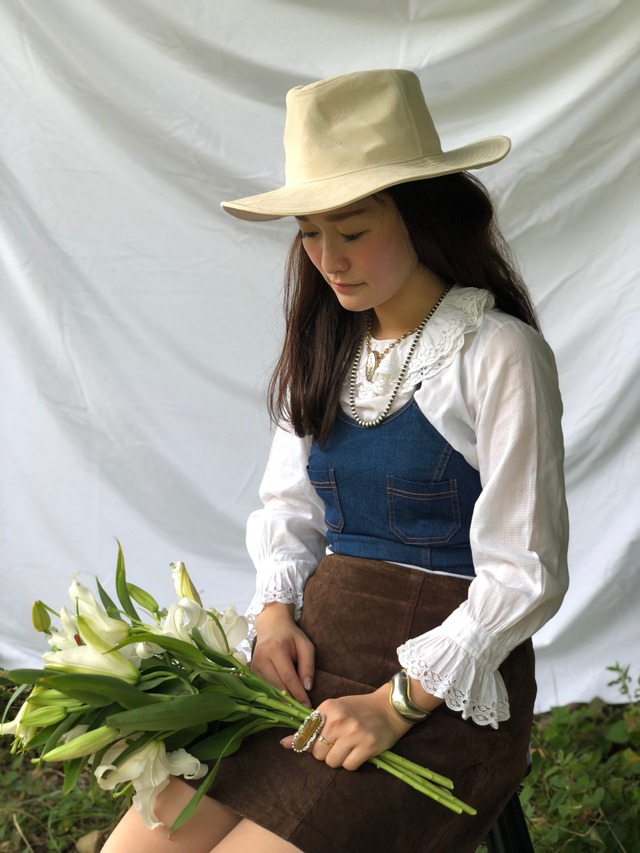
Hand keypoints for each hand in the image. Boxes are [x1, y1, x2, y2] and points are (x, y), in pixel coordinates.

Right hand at [251, 603, 314, 705]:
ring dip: (281, 701)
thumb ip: (308, 665)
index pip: (288, 677)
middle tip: (301, 712)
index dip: (298, 693)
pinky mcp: (251, 670)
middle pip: (277, 686)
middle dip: (290, 701)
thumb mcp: (305, 646)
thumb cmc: (291, 636)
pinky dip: (272, 696)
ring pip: (268, 689)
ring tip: (293, 710)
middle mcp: (262, 658)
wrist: (271, 625)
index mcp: (276, 649)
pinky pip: (262, 688)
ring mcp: (254, 665)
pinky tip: (282, 703)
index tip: (307, 705)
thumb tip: (307, 687)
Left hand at [281, 685, 413, 770]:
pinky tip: (358, 751)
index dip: (310, 743)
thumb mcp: (333, 710)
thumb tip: (283, 743)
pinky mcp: (367, 746)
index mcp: (328, 708)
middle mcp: (340, 719)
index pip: (306, 736)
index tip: (318, 741)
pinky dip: (352, 762)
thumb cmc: (357, 709)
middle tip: (338, 742)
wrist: (389, 708)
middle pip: (318, 752)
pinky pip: (348, 766)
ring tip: (348, 746)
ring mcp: (354, 733)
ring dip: (339, 759)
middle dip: (325, 752)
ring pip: (332, 762)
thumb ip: (310, 727)